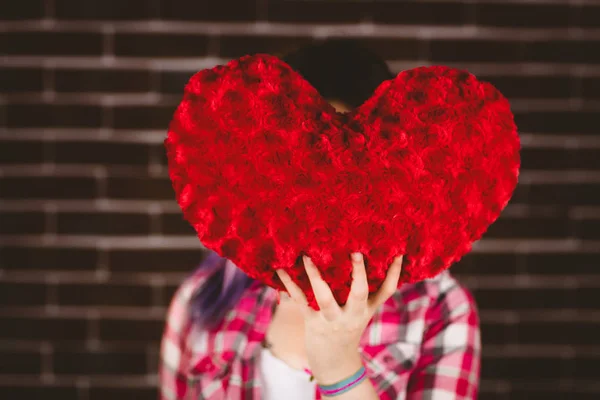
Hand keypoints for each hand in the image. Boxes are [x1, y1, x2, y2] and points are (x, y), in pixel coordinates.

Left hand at [276, 252, 403, 383]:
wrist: (335, 364)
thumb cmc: (348, 328)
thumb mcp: (363, 312)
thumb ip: (366, 291)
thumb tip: (369, 259)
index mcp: (367, 309)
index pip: (386, 290)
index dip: (394, 272)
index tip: (399, 252)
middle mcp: (353, 314)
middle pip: (359, 293)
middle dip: (358, 273)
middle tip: (355, 252)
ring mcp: (333, 320)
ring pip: (325, 297)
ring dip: (316, 276)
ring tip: (307, 256)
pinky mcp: (313, 323)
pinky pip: (301, 301)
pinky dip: (289, 284)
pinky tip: (281, 269)